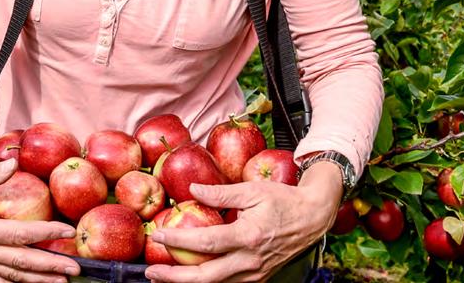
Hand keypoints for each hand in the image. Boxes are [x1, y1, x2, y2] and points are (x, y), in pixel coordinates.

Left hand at [145, 163, 343, 282]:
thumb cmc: (283, 200)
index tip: (158, 235)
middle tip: (151, 272)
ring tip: (163, 276)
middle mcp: (250, 261)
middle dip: (175, 278)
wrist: (312, 218)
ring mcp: (255, 273)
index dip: (178, 241)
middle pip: (206, 277)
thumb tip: (192, 191)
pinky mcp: (258, 278)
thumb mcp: (252, 190)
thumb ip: (221, 194)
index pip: (206, 243)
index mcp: (248, 237)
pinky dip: (207, 281)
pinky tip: (191, 276)